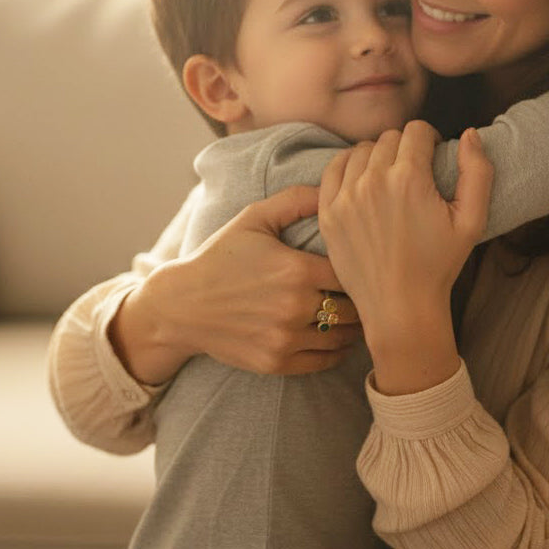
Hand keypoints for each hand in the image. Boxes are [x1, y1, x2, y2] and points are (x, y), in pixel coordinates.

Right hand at [109, 186, 361, 384]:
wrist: (180, 306)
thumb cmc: (220, 257)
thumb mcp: (254, 218)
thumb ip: (295, 200)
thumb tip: (333, 186)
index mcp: (296, 269)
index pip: (352, 271)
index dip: (361, 268)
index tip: (363, 265)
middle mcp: (295, 306)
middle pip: (354, 306)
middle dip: (362, 298)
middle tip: (368, 292)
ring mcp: (285, 338)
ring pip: (343, 336)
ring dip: (354, 327)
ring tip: (360, 315)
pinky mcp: (276, 362)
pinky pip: (324, 360)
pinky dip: (337, 351)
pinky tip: (340, 338)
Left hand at [319, 122, 492, 394]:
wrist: (400, 307)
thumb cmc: (439, 265)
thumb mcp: (472, 221)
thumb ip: (477, 171)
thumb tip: (468, 134)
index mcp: (409, 178)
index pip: (416, 130)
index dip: (430, 139)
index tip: (432, 156)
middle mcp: (373, 181)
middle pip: (389, 138)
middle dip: (405, 148)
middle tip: (414, 173)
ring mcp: (346, 196)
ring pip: (361, 150)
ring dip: (377, 156)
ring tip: (388, 178)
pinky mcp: (328, 211)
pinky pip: (334, 168)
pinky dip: (349, 167)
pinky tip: (362, 180)